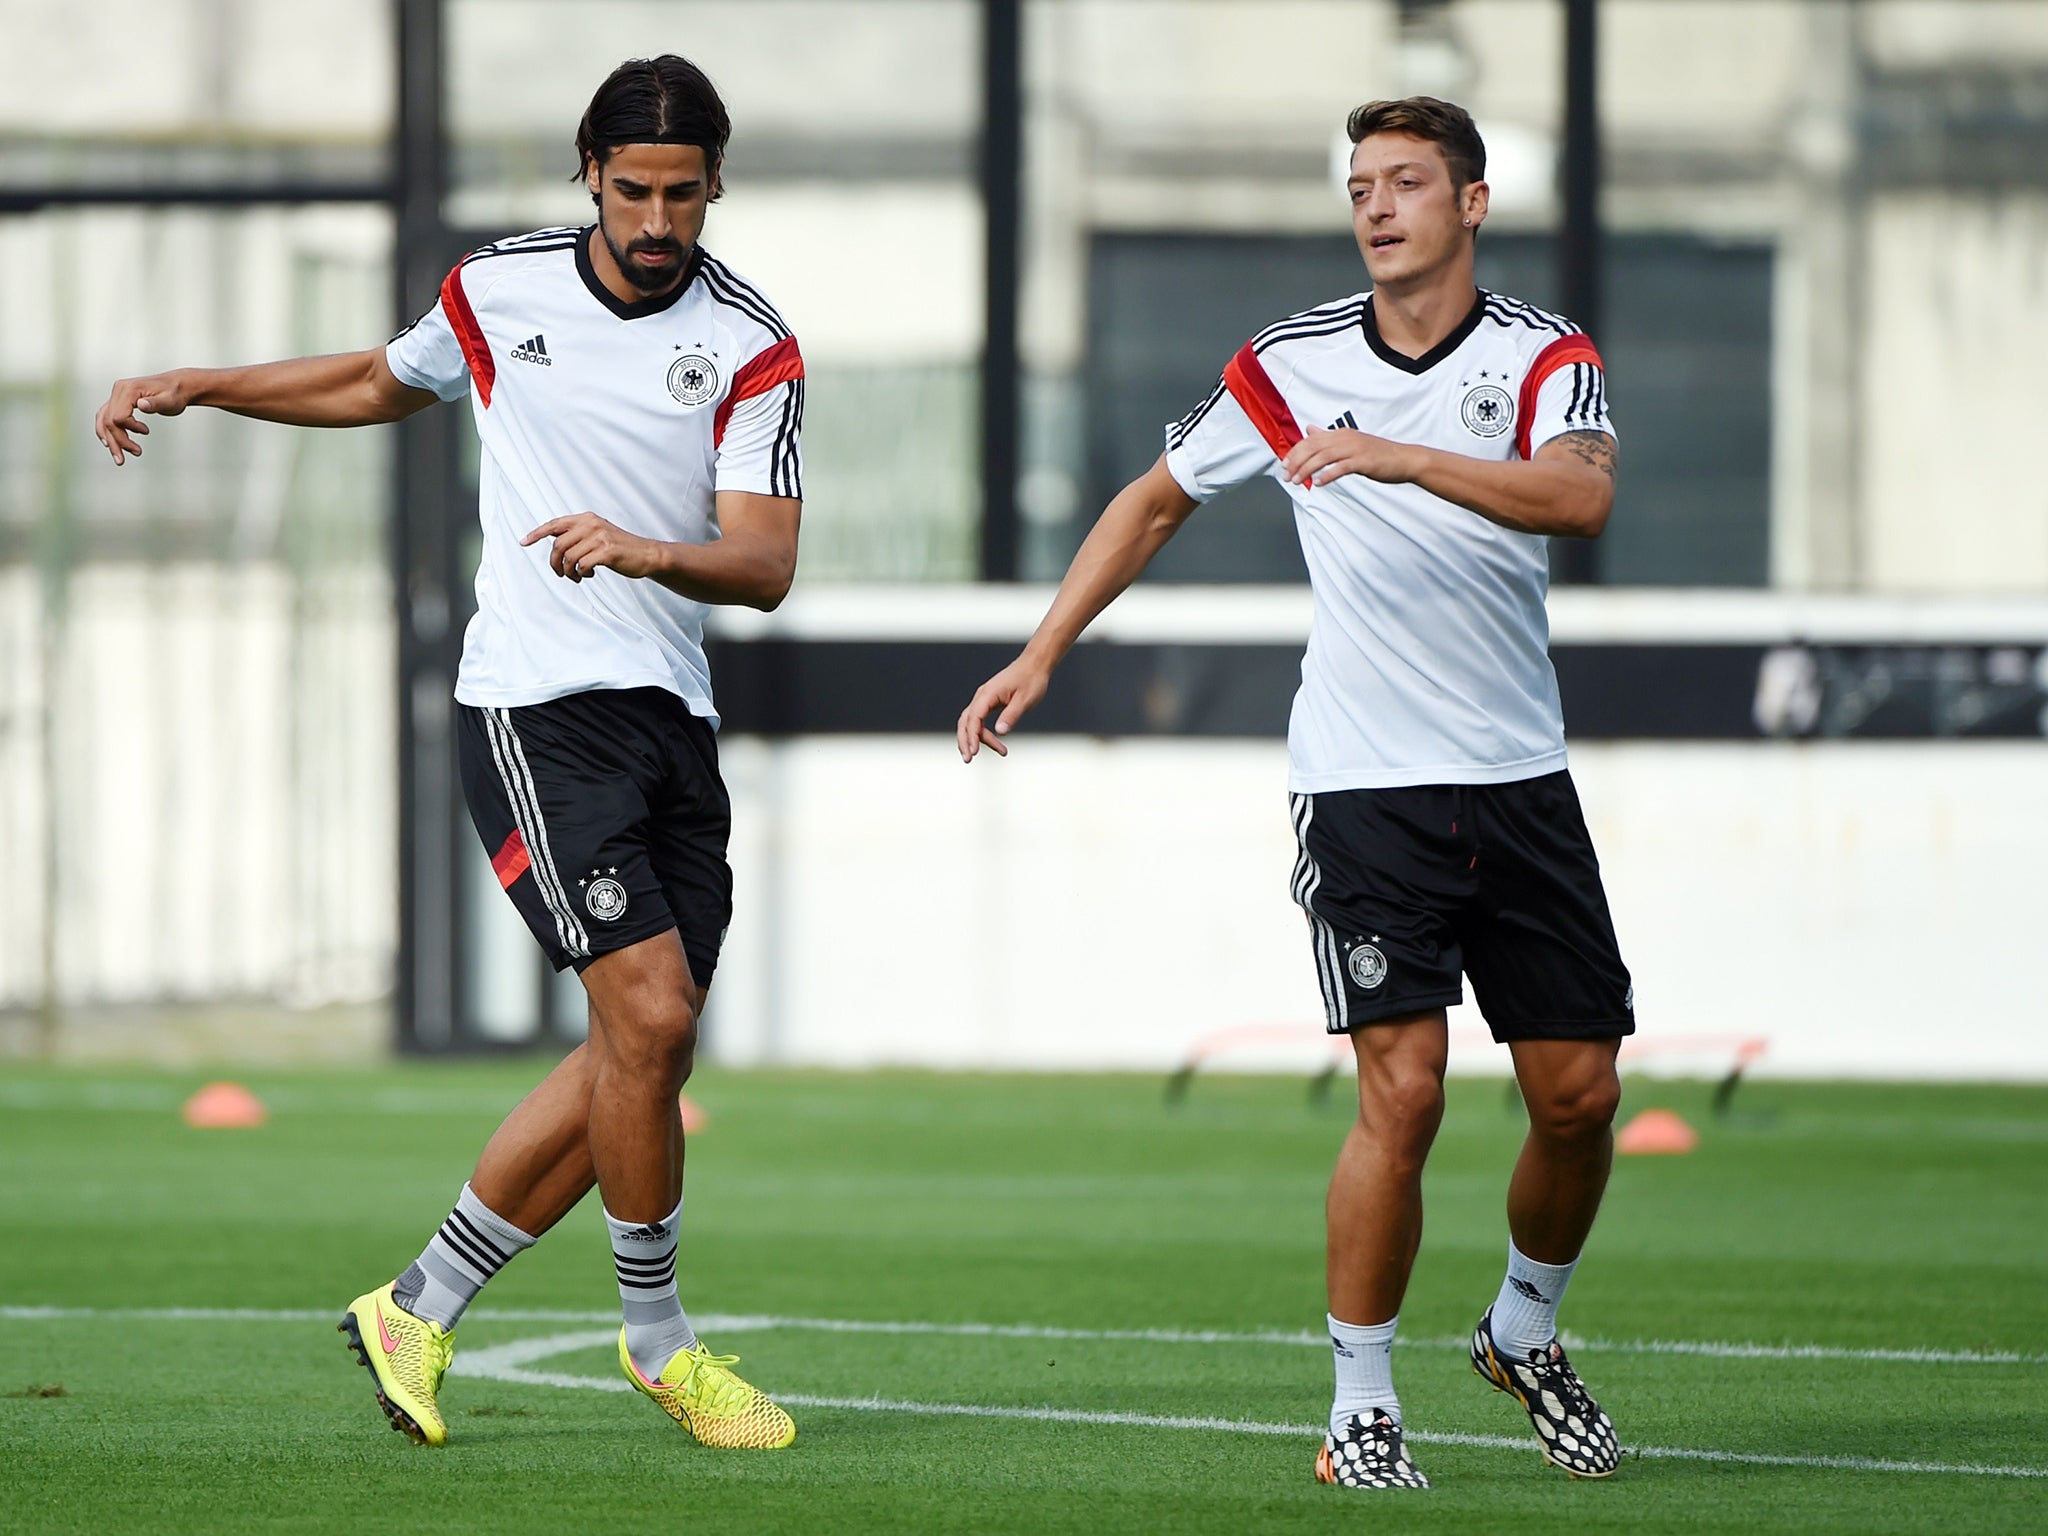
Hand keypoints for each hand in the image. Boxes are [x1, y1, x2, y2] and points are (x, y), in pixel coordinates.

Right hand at [94, 371, 192, 464]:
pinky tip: (110, 444)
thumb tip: (141, 405)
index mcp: (128, 389)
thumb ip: (156, 404)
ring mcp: (116, 395)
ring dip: (110, 440)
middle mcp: (118, 390)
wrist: (177, 386)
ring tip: (120, 459)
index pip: (118, 416)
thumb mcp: (170, 400)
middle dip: (118, 441)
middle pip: (109, 421)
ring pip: (104, 420)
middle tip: (135, 454)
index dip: (130, 429)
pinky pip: (106, 417)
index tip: (146, 431)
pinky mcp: (118, 401)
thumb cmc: (175, 394)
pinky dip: (106, 431)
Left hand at [522, 513, 662, 581]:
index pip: (555, 524)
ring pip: (568, 557)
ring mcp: (600, 537)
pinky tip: (589, 575)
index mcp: (587, 518)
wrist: (647, 554)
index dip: (537, 533)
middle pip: (558, 545)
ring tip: (578, 576)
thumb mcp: (597, 534)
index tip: (523, 542)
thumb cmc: (620, 547)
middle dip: (555, 563)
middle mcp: (592, 524)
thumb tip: (553, 539)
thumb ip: (577, 534)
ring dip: (569, 572)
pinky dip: (582, 574)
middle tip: (561, 573)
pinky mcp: (607, 552)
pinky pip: (582, 565)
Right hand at [956, 656, 1050, 761]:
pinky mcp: (988, 702)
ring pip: (970, 721)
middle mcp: (982, 696)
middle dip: (965, 741)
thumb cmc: (1031, 680)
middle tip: (969, 759)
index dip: (972, 736)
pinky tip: (991, 742)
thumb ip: (1011, 715)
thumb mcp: (1025, 700)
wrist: (1034, 665)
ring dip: (972, 738)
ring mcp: (984, 698)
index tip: (974, 752)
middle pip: (965, 721)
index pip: (974, 718)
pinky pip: (978, 719)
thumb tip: (1000, 731)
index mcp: (988, 694)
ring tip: (980, 753)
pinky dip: (980, 732)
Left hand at [1280, 426, 1423, 488]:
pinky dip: (1328, 475)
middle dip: (1297, 462)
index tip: (1284, 465)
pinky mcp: (1364, 461)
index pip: (1311, 440)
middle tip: (1287, 476)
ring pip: (1324, 457)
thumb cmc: (1376, 454)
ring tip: (1297, 481)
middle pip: (1314, 447)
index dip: (1295, 453)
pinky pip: (1341, 467)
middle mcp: (1346, 438)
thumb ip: (1328, 438)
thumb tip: (1309, 429)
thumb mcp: (1349, 442)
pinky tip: (1318, 483)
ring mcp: (1355, 449)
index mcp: (1341, 434)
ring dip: (1307, 470)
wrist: (1404, 459)